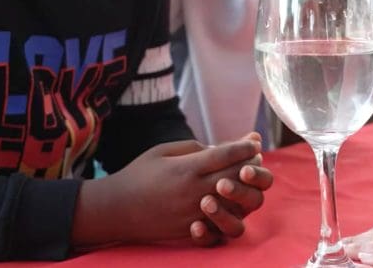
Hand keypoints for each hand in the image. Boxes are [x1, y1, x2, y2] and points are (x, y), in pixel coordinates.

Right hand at [71, 136, 263, 247]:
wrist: (117, 209)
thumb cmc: (138, 174)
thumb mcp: (163, 151)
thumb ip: (193, 147)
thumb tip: (220, 148)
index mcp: (188, 168)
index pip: (228, 155)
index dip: (245, 147)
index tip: (253, 142)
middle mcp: (195, 191)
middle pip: (237, 177)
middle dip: (250, 165)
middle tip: (255, 158)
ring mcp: (195, 213)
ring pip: (236, 203)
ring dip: (246, 190)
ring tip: (245, 180)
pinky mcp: (192, 230)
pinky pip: (222, 225)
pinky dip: (232, 213)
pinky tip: (232, 203)